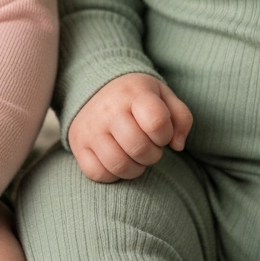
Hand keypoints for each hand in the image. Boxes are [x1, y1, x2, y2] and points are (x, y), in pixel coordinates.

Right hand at [68, 72, 192, 182]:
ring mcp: (90, 127)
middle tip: (150, 147)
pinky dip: (112, 174)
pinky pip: (97, 173)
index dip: (165, 135)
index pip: (157, 122)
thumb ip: (181, 118)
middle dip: (152, 154)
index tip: (161, 133)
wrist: (97, 86)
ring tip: (135, 156)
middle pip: (138, 147)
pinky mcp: (77, 143)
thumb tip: (177, 145)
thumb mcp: (164, 96)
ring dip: (135, 168)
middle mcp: (109, 109)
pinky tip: (118, 160)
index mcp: (133, 93)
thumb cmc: (138, 98)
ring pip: (118, 164)